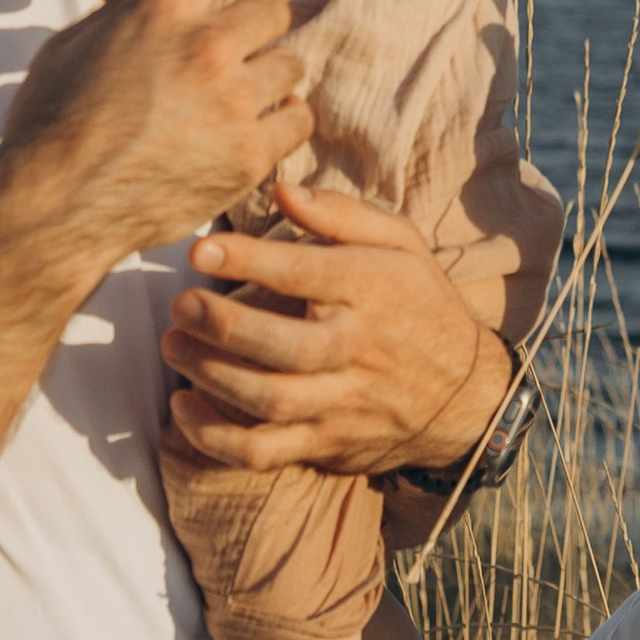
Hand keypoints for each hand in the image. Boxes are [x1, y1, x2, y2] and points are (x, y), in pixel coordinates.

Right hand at [0, 0, 309, 291]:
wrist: (52, 203)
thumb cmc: (52, 119)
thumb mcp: (79, 38)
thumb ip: (133, 6)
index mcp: (163, 6)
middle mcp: (206, 46)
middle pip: (274, 11)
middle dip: (256, 25)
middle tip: (238, 48)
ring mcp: (232, 102)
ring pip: (290, 65)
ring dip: (268, 76)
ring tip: (240, 95)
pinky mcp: (248, 155)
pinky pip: (298, 120)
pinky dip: (280, 122)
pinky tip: (254, 128)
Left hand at [160, 178, 512, 478]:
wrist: (467, 398)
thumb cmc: (421, 304)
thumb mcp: (402, 245)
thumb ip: (341, 214)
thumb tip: (282, 188)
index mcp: (375, 290)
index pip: (307, 274)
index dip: (249, 260)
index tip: (200, 250)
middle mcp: (358, 350)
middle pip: (284, 346)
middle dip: (222, 326)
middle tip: (180, 303)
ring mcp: (342, 403)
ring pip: (268, 400)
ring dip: (210, 375)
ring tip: (172, 345)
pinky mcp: (326, 444)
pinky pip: (263, 452)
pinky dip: (215, 439)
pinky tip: (183, 409)